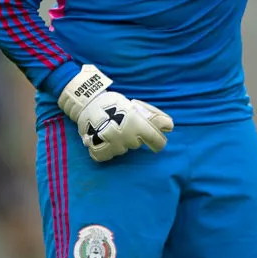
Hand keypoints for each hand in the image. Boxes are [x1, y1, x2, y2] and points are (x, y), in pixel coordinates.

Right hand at [58, 65, 173, 161]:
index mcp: (138, 126)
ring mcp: (114, 147)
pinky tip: (103, 139)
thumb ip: (151, 117)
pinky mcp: (100, 153)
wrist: (86, 104)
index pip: (157, 142)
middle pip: (137, 143)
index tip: (156, 142)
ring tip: (110, 129)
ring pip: (123, 149)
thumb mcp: (134, 106)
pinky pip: (109, 155)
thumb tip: (170, 126)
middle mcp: (128, 139)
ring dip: (120, 142)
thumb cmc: (112, 102)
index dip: (158, 141)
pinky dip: (107, 149)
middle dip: (134, 136)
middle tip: (123, 124)